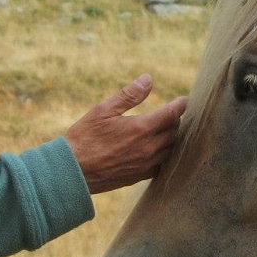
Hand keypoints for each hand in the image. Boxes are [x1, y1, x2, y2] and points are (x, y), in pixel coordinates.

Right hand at [64, 74, 187, 194]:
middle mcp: (148, 148)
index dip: (179, 105)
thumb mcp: (103, 110)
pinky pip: (162, 165)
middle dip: (175, 120)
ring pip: (170, 149)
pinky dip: (165, 154)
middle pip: (174, 132)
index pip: (171, 114)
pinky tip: (159, 150)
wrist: (72, 171)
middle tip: (173, 113)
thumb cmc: (84, 137)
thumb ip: (128, 95)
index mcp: (140, 128)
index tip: (184, 100)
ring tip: (169, 129)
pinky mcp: (140, 176)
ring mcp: (145, 165)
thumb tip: (148, 79)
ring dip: (172, 138)